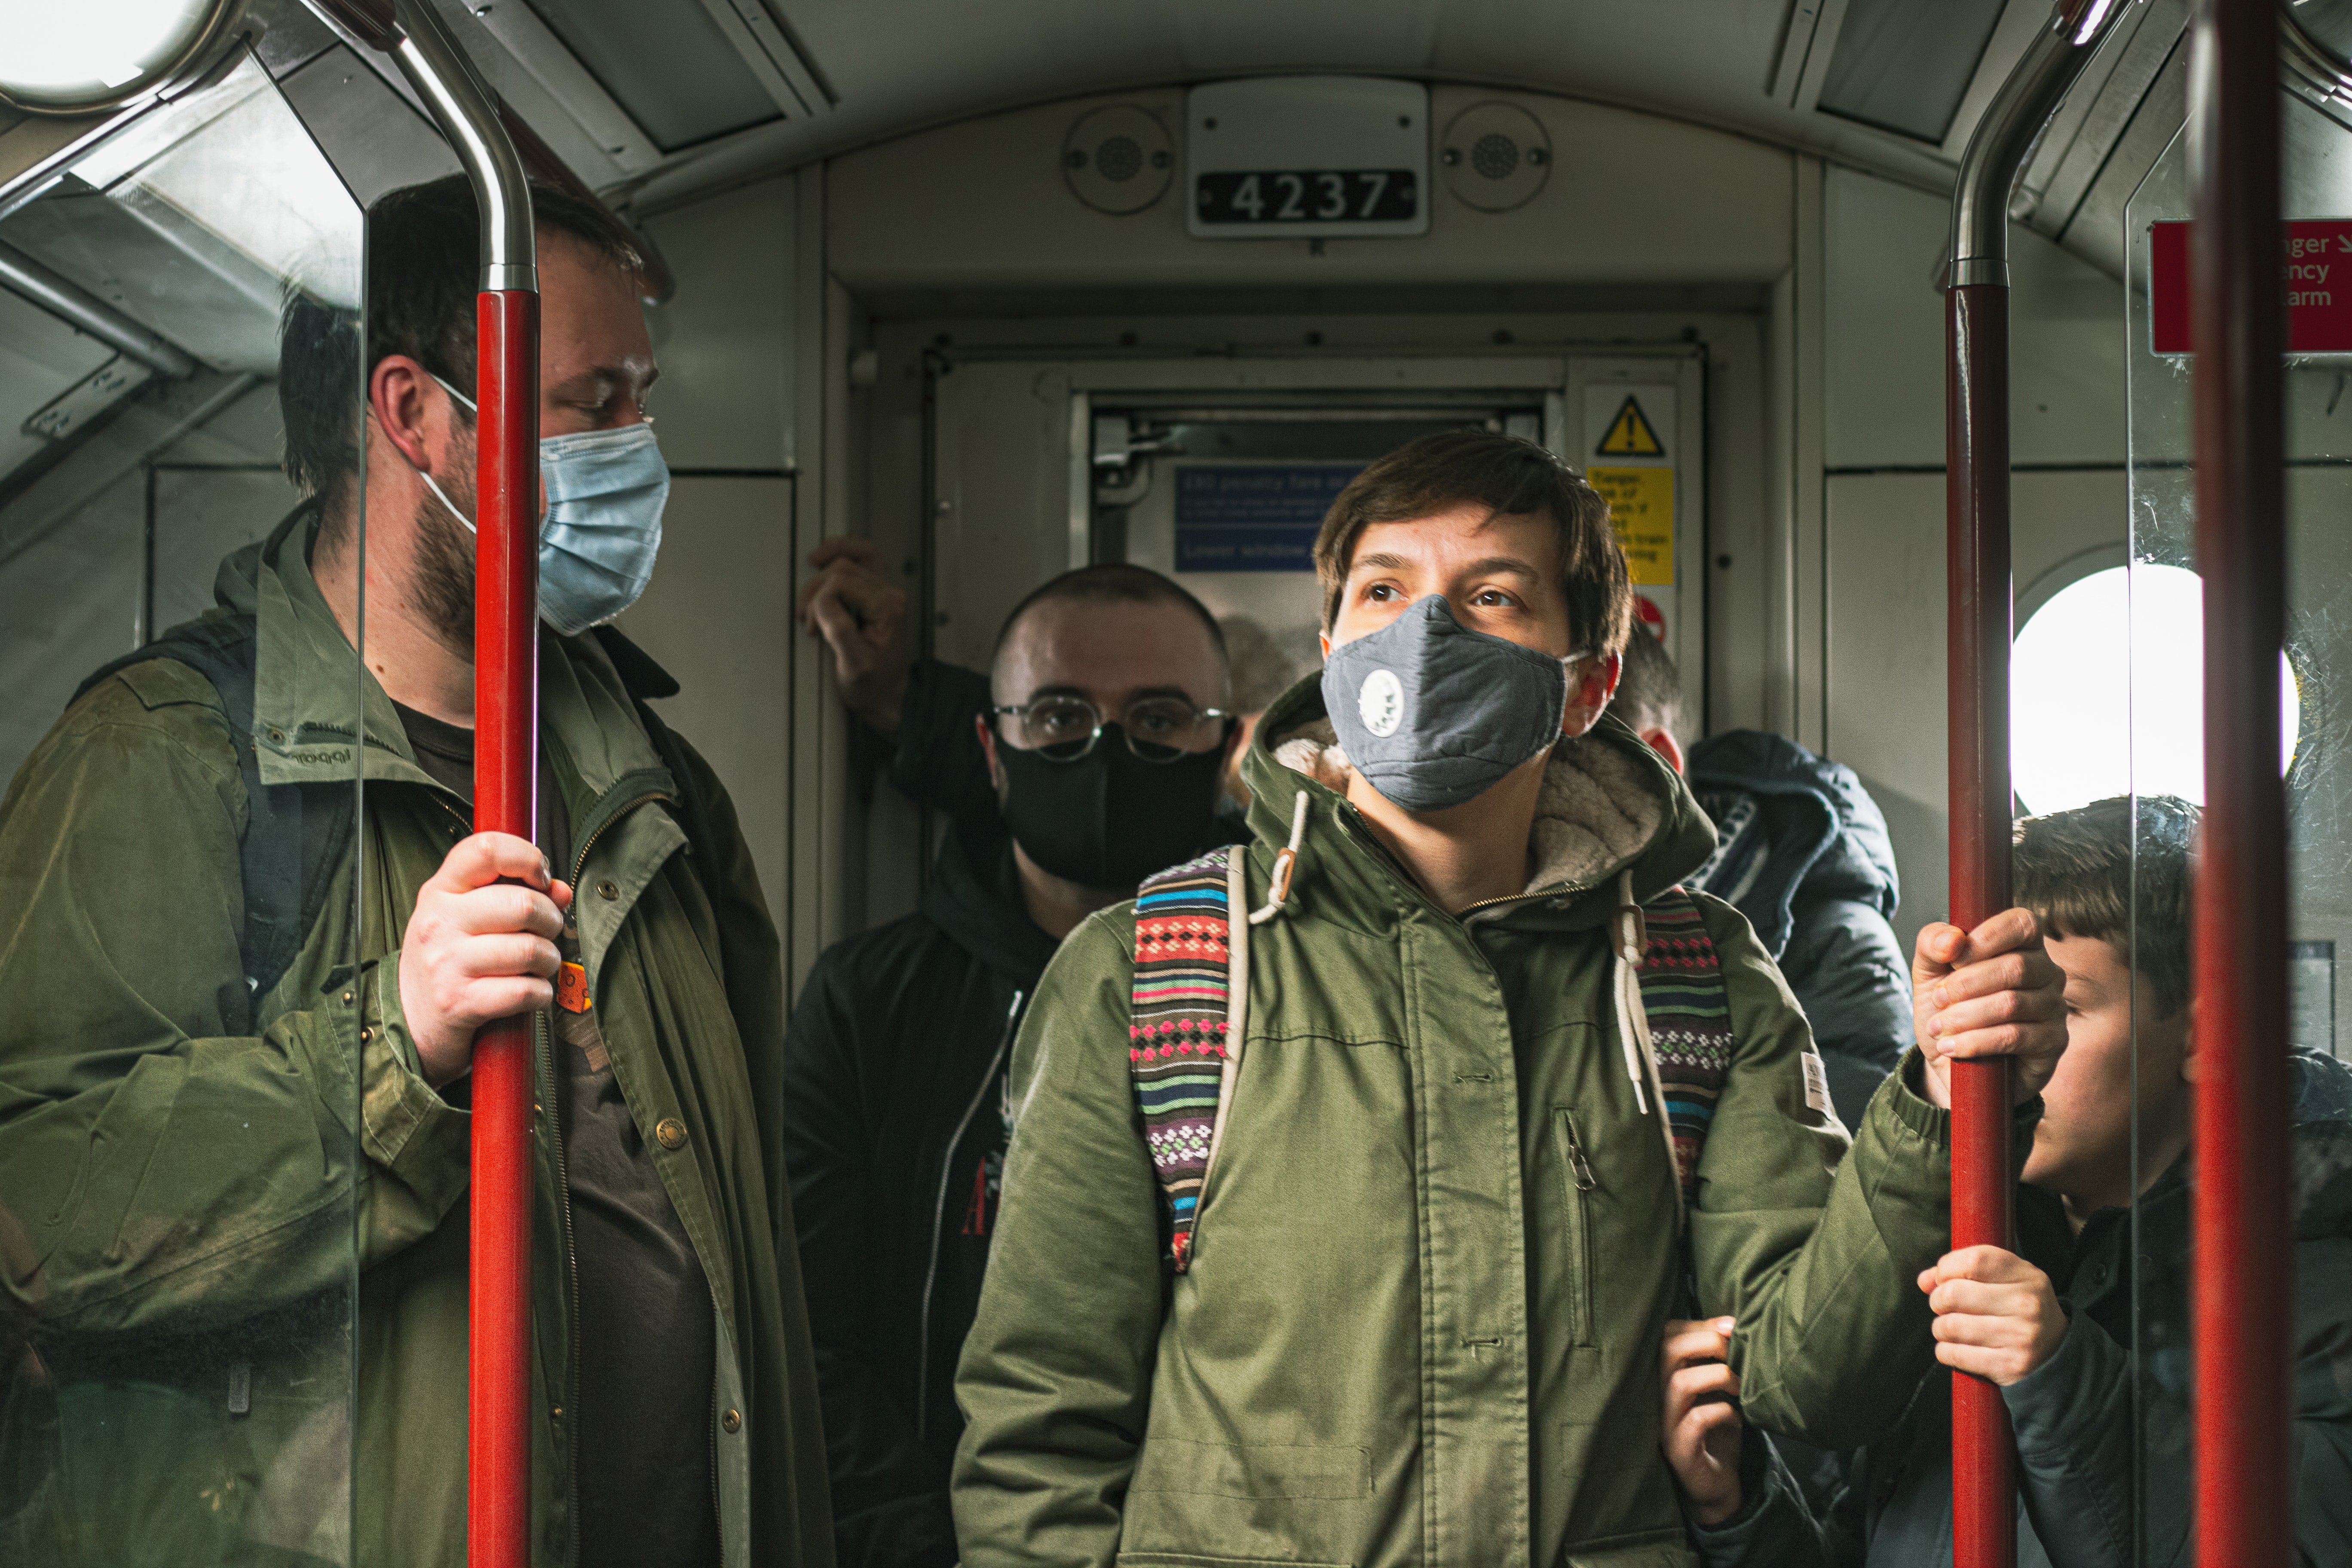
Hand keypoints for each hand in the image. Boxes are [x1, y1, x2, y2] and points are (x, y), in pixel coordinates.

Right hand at [397, 832, 572, 1086]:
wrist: (409, 1015)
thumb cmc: (448, 958)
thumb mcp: (467, 916)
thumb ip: (515, 893)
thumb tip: (561, 891)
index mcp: (441, 890)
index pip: (487, 850)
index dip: (527, 857)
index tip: (539, 877)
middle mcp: (440, 922)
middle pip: (523, 904)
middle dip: (551, 920)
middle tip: (545, 931)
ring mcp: (447, 963)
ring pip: (530, 949)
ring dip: (549, 959)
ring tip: (538, 964)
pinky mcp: (459, 1002)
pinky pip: (525, 991)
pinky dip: (541, 993)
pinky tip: (530, 991)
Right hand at [796, 537, 909, 734]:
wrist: (886, 696)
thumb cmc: (874, 685)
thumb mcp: (853, 666)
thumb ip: (839, 632)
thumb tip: (823, 605)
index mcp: (887, 608)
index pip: (842, 582)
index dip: (819, 601)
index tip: (814, 627)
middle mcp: (888, 595)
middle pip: (844, 567)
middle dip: (817, 590)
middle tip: (809, 619)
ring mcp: (882, 592)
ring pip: (854, 555)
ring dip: (825, 569)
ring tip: (811, 587)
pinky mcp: (874, 596)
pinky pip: (861, 560)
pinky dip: (839, 556)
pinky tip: (822, 561)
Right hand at [1661, 1316, 1742, 1526]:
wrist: (1716, 1485)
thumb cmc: (1718, 1432)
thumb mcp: (1719, 1391)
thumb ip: (1718, 1362)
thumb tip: (1735, 1327)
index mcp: (1668, 1376)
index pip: (1667, 1335)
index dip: (1699, 1324)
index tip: (1731, 1326)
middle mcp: (1660, 1395)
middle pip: (1668, 1351)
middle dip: (1707, 1341)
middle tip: (1736, 1350)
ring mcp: (1666, 1423)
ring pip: (1681, 1382)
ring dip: (1719, 1376)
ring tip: (1742, 1386)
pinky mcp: (1679, 1450)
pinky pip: (1697, 1420)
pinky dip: (1722, 1412)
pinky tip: (1736, 1418)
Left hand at [1912, 908, 2065, 1107]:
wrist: (1951, 1060)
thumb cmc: (1946, 1009)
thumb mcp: (1929, 972)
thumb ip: (1933, 944)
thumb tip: (1953, 940)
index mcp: (2023, 945)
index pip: (2021, 923)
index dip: (1987, 937)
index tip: (1953, 959)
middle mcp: (2047, 972)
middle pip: (2015, 967)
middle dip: (1966, 985)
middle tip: (1938, 1000)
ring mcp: (2055, 1007)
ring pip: (2011, 1004)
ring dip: (1965, 1017)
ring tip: (1939, 1028)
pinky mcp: (2053, 1042)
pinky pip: (2015, 1037)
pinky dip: (1975, 1042)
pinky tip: (1951, 1047)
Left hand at [1920, 1246, 2067, 1385]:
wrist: (2055, 1355)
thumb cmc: (2018, 1311)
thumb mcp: (2005, 1281)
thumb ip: (1962, 1271)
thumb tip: (1925, 1280)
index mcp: (2027, 1276)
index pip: (1973, 1260)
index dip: (1946, 1268)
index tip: (1944, 1278)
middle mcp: (2026, 1304)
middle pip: (1952, 1293)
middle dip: (1937, 1301)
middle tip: (1944, 1307)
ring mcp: (2020, 1337)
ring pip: (1949, 1326)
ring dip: (1940, 1328)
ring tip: (1951, 1328)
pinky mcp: (2009, 1366)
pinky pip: (1954, 1354)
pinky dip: (1945, 1351)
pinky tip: (1956, 1348)